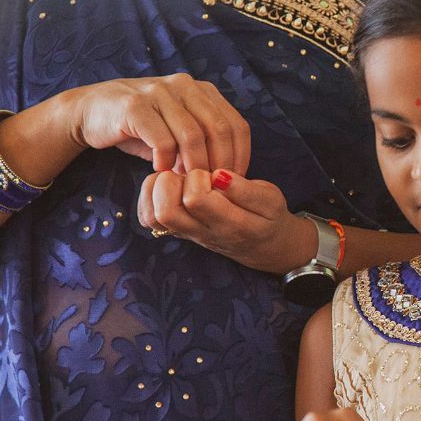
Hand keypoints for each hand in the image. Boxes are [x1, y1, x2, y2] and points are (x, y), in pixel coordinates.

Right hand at [63, 72, 250, 174]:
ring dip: (192, 167)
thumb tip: (228, 178)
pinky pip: (162, 140)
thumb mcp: (178, 131)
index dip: (239, 157)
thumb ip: (204, 144)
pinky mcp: (134, 106)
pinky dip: (166, 162)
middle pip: (219, 130)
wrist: (91, 111)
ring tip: (185, 183)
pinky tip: (160, 171)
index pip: (236, 125)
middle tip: (209, 188)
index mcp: (202, 91)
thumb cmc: (142, 128)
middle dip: (218, 165)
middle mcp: (184, 85)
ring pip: (192, 136)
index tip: (231, 183)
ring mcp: (159, 92)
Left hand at [136, 168, 314, 274]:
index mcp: (230, 225)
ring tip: (180, 180)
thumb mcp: (271, 199)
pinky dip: (151, 196)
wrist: (266, 247)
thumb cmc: (269, 217)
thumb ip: (245, 189)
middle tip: (191, 175)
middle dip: (174, 182)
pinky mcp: (177, 231)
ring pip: (153, 216)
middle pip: (165, 211)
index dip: (199, 177)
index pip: (195, 199)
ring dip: (159, 189)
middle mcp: (202, 234)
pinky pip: (149, 218)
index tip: (212, 172)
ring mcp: (187, 235)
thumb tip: (217, 175)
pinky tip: (172, 186)